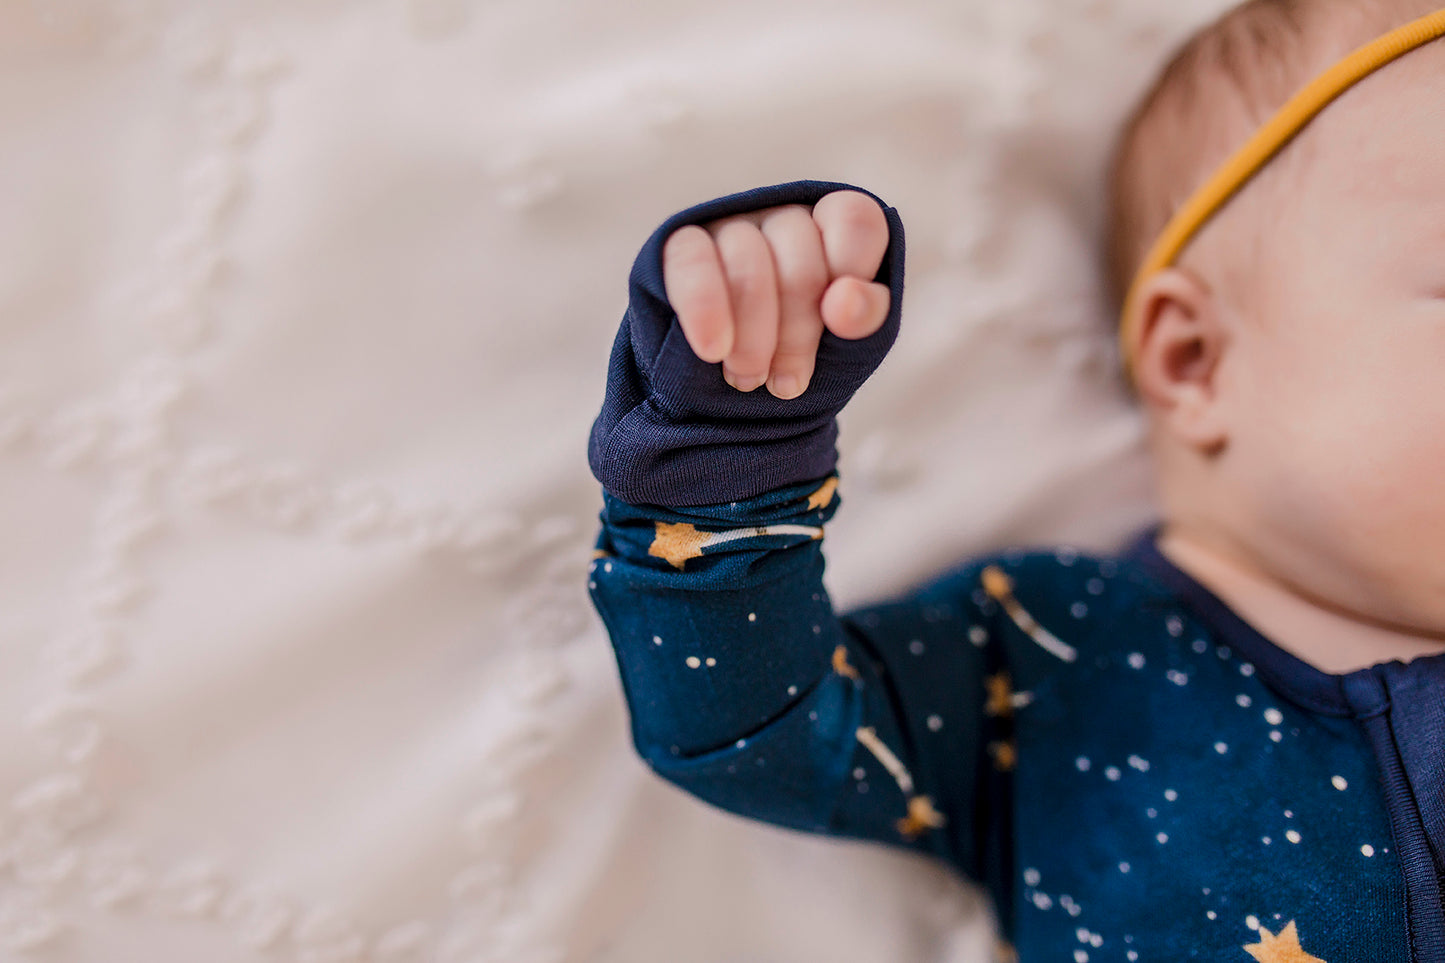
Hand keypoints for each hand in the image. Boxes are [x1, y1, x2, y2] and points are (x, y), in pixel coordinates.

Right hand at [661, 190, 891, 399]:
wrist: (724, 396)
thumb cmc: (795, 358)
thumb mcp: (847, 345)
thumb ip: (865, 316)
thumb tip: (845, 302)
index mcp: (832, 229)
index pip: (853, 219)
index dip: (852, 269)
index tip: (839, 324)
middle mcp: (781, 219)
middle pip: (800, 253)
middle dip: (798, 331)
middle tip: (788, 383)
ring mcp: (729, 228)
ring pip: (747, 260)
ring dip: (753, 335)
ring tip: (749, 379)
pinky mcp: (681, 246)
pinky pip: (691, 262)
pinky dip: (705, 310)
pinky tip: (713, 350)